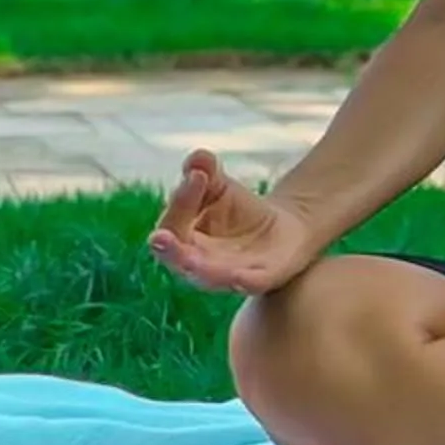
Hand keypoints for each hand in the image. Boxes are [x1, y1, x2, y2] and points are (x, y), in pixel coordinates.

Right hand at [148, 151, 321, 294]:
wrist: (283, 227)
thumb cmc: (239, 209)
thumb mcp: (220, 185)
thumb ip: (206, 171)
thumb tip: (198, 159)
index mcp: (182, 240)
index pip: (170, 224)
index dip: (181, 199)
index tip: (198, 175)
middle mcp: (197, 264)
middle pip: (177, 259)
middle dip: (170, 249)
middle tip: (161, 237)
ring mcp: (227, 276)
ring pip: (208, 278)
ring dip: (199, 270)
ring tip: (191, 261)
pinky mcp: (258, 280)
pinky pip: (247, 285)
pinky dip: (241, 282)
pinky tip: (239, 277)